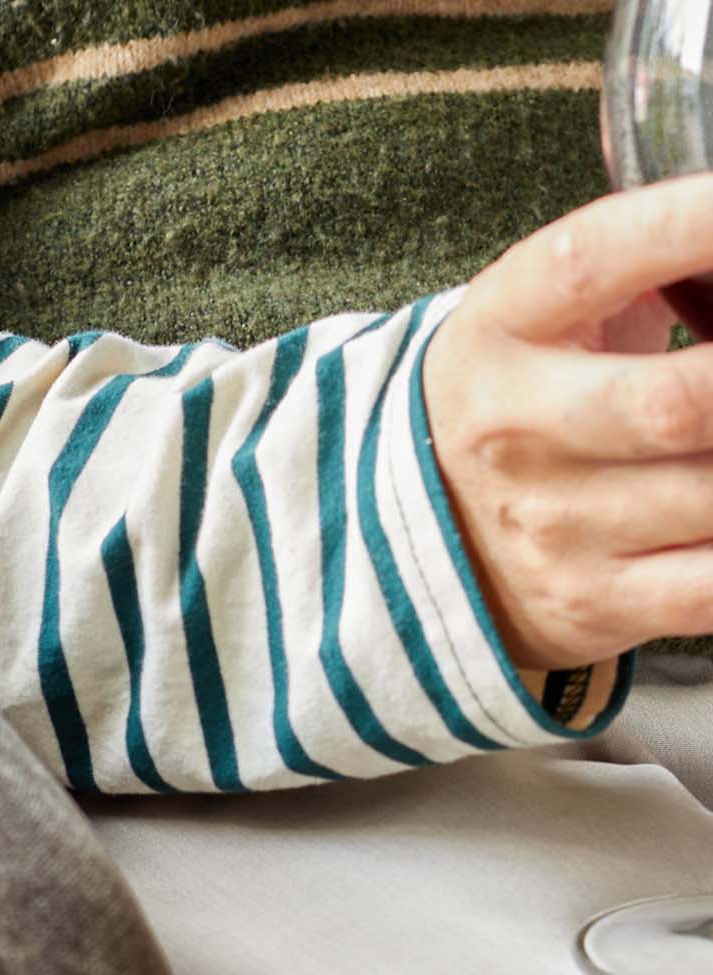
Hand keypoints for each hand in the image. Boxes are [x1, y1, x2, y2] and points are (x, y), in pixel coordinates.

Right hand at [421, 174, 712, 670]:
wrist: (436, 532)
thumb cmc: (525, 400)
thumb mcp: (544, 312)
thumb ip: (640, 259)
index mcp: (502, 330)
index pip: (595, 261)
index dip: (689, 225)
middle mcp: (515, 433)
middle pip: (675, 405)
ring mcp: (552, 529)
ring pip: (711, 496)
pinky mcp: (591, 603)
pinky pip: (712, 587)